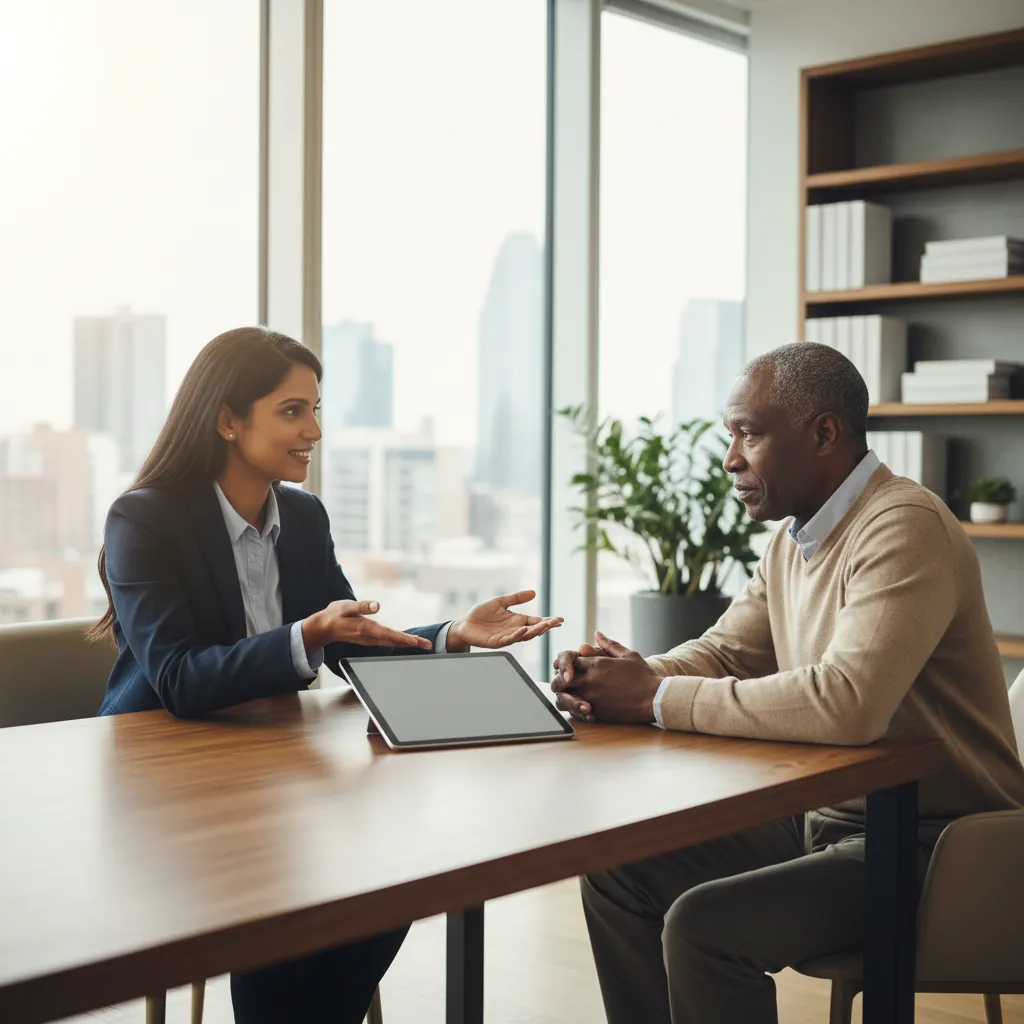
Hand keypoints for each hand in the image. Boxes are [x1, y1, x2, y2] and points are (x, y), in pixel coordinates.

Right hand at [302, 600, 432, 653]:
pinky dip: (398, 641)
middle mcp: (370, 636)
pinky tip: (405, 641)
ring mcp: (370, 639)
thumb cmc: (335, 614)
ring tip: (421, 643)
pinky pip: (387, 641)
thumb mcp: (346, 606)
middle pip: (394, 641)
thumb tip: (377, 605)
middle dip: (411, 643)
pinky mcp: (369, 638)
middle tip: (428, 645)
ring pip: (392, 642)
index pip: (389, 634)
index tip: (417, 642)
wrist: (324, 627)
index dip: (404, 638)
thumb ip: (362, 606)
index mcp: (366, 628)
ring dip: (407, 643)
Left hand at [446, 589, 562, 651]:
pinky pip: (509, 639)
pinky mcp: (497, 642)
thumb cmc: (482, 613)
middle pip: (534, 630)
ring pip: (525, 636)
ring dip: (535, 632)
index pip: (536, 621)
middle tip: (557, 623)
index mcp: (517, 620)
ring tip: (544, 626)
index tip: (560, 619)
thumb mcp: (501, 602)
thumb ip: (516, 598)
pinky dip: (517, 635)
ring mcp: (507, 637)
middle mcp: (515, 630)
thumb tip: (534, 592)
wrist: (465, 624)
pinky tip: (523, 630)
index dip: (548, 621)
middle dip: (546, 626)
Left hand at [551, 631, 662, 723]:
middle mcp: (590, 680)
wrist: (654, 699)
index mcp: (596, 664)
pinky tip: (580, 706)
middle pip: (562, 678)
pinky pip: (575, 711)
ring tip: (568, 694)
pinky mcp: (596, 712)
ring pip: (564, 696)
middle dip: (560, 678)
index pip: (570, 659)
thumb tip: (597, 633)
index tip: (572, 665)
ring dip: (564, 695)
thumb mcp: (628, 655)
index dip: (568, 662)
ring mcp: (591, 697)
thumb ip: (609, 645)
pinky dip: (574, 708)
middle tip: (563, 680)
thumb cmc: (643, 676)